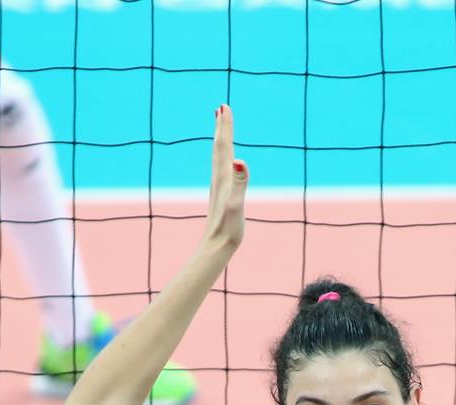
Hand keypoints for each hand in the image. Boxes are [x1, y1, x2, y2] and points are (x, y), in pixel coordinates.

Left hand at [200, 104, 248, 255]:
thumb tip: (239, 160)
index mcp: (224, 177)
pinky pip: (221, 168)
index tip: (224, 106)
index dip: (225, 126)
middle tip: (221, 108)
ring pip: (219, 157)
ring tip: (221, 127)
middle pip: (219, 147)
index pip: (224, 146)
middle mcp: (219, 179)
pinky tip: (225, 160)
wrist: (215, 247)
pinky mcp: (221, 195)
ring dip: (220, 140)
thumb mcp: (237, 205)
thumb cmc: (228, 229)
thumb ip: (240, 183)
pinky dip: (223, 157)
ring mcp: (219, 187)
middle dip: (222, 127)